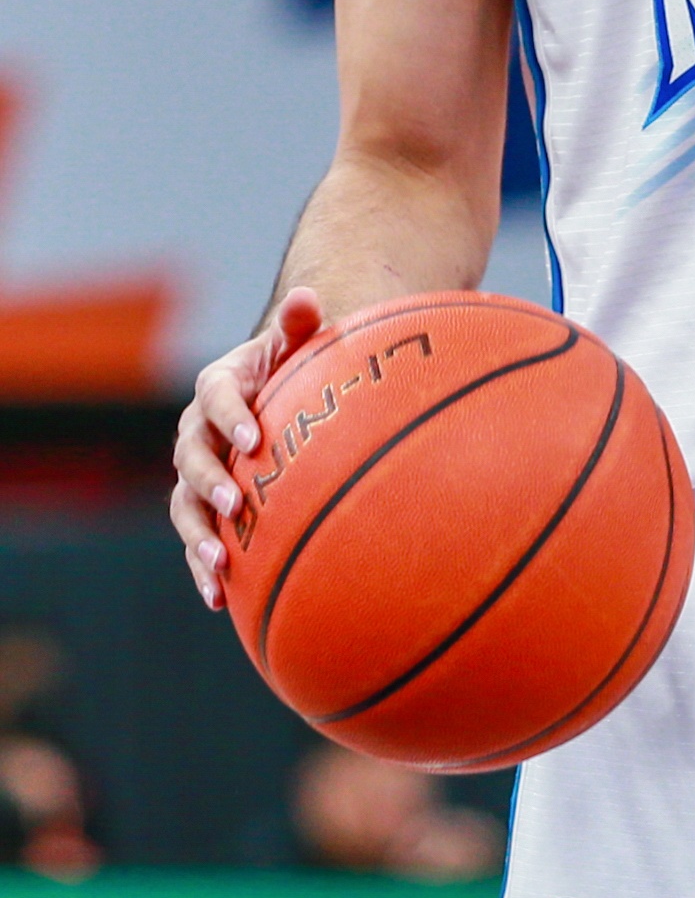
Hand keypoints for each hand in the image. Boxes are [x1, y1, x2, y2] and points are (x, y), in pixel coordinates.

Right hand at [169, 288, 323, 609]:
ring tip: (220, 562)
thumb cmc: (294, 368)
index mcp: (219, 386)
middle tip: (237, 505)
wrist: (282, 400)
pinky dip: (202, 569)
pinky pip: (197, 540)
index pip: (216, 397)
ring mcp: (197, 474)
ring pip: (185, 505)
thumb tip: (306, 298)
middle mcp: (198, 431)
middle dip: (210, 482)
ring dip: (198, 535)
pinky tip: (219, 599)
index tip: (254, 439)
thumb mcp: (297, 343)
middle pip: (191, 456)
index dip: (231, 417)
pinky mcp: (205, 509)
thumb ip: (299, 324)